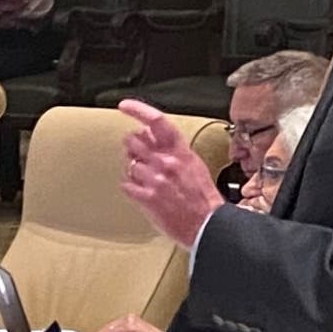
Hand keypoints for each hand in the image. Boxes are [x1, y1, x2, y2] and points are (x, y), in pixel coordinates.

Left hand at [119, 99, 224, 248]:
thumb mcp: (192, 163)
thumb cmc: (202, 197)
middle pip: (133, 140)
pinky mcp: (146, 198)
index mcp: (179, 151)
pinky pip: (126, 184)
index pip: (156, 121)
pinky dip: (131, 187)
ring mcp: (154, 179)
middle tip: (139, 156)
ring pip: (128, 163)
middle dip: (132, 147)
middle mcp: (165, 162)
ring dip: (133, 170)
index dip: (137, 110)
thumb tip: (150, 134)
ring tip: (147, 180)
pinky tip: (143, 192)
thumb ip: (171, 148)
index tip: (124, 106)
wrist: (207, 225)